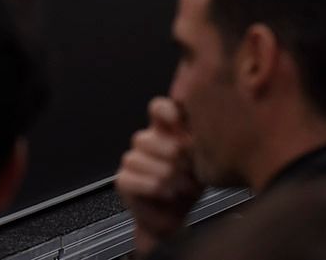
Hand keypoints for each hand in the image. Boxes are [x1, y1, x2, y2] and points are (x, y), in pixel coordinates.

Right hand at [115, 97, 201, 255]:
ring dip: (164, 175)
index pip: (158, 108)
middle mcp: (146, 141)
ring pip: (139, 158)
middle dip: (170, 155)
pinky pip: (130, 178)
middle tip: (189, 169)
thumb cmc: (190, 185)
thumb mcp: (202, 162)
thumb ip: (197, 144)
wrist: (177, 218)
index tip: (177, 120)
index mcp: (165, 131)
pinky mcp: (123, 180)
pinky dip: (151, 187)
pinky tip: (167, 193)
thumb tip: (197, 136)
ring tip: (182, 187)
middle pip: (147, 137)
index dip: (165, 110)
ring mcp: (132, 160)